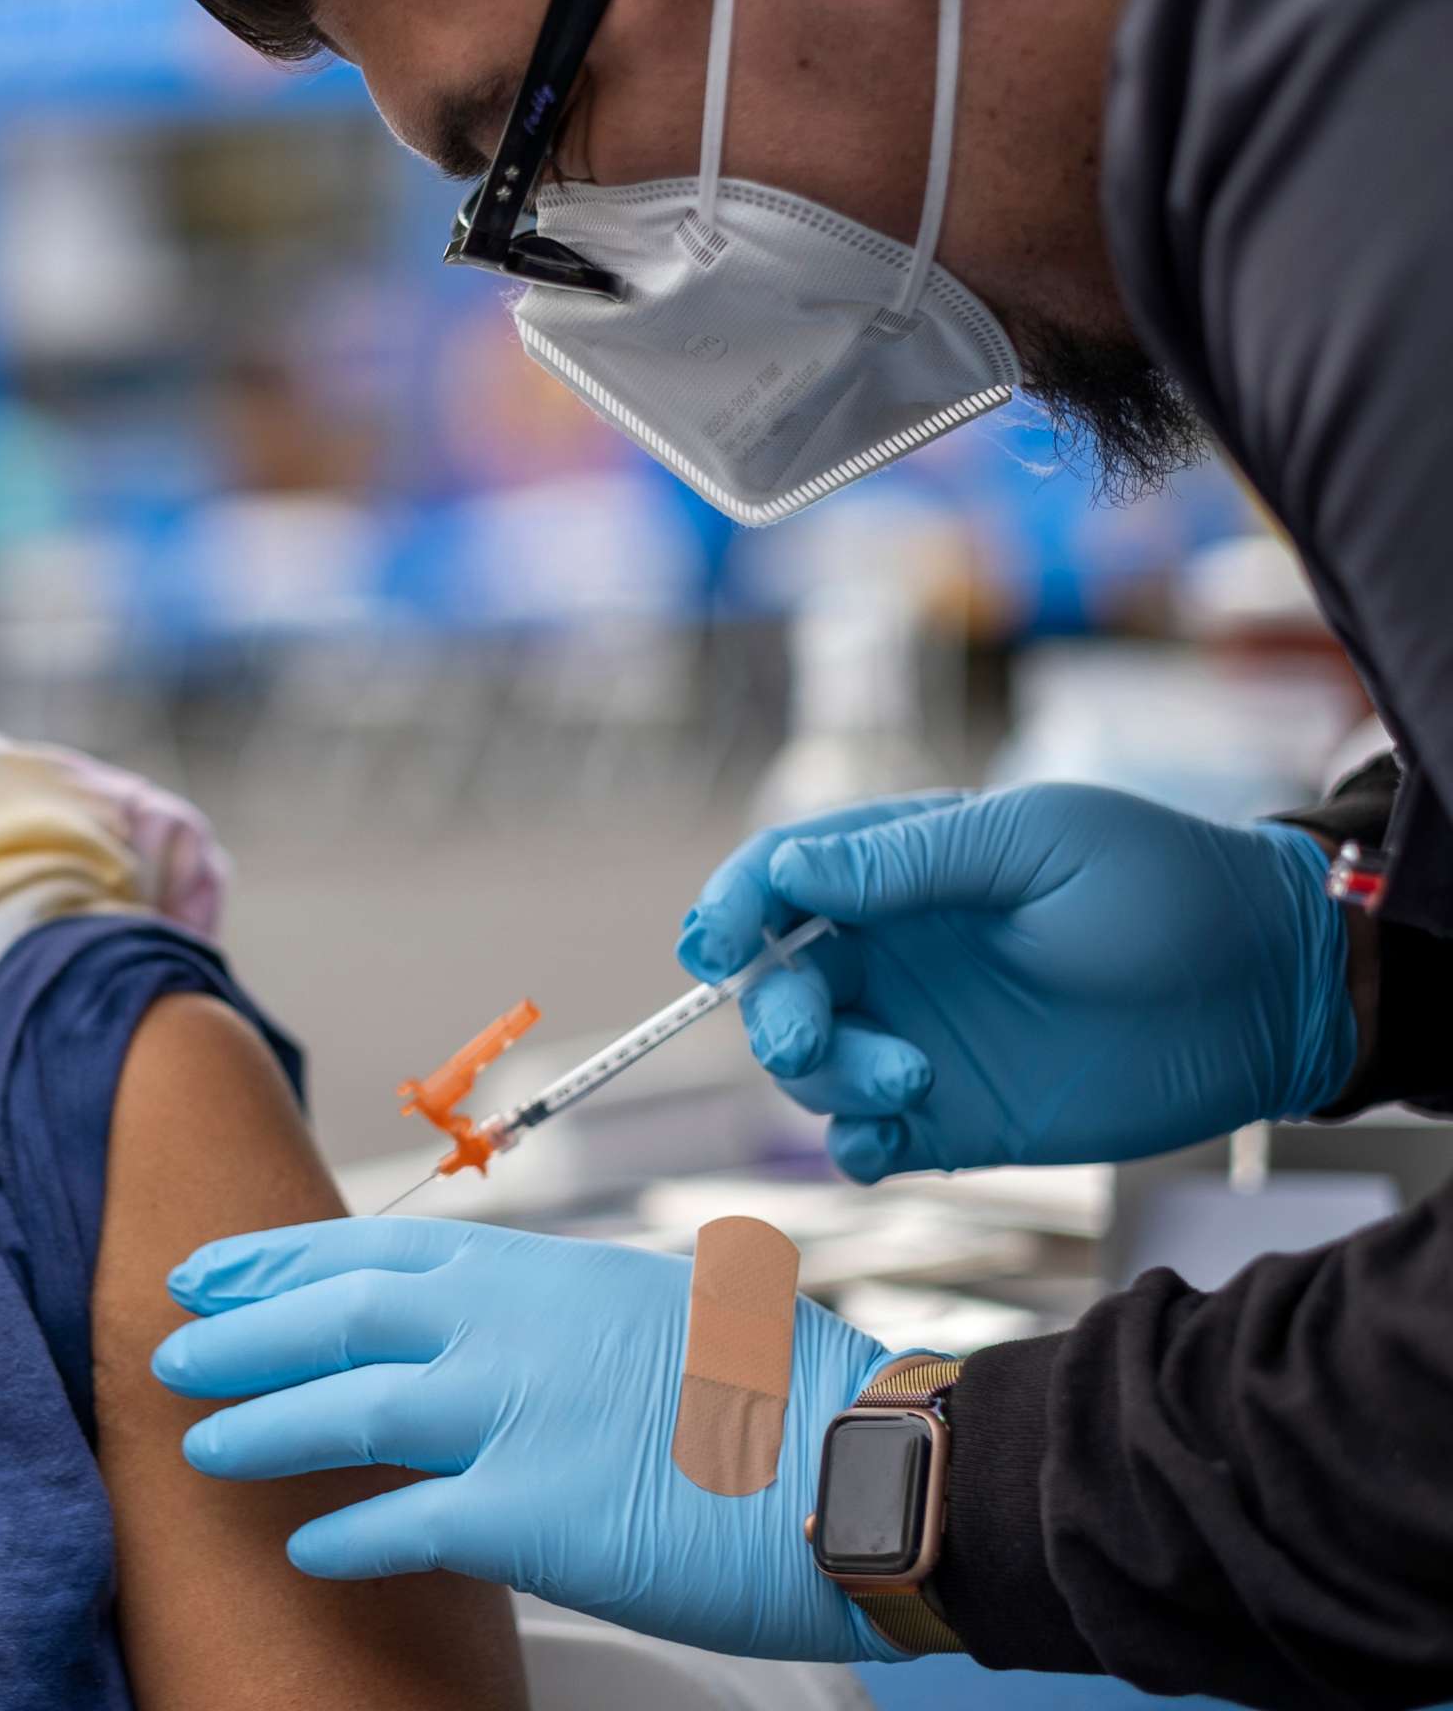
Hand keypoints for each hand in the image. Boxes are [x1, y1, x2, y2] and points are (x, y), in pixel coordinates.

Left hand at [152, 1217, 901, 1662]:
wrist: (865, 1460)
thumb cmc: (778, 1388)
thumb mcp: (653, 1303)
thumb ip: (555, 1310)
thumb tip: (488, 1323)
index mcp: (539, 1271)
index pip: (376, 1249)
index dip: (280, 1261)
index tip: (212, 1269)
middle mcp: (511, 1329)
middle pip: (339, 1317)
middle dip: (242, 1331)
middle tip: (171, 1345)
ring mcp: (516, 1416)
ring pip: (346, 1410)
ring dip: (262, 1425)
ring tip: (199, 1446)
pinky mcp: (535, 1513)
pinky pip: (406, 1523)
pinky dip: (347, 1537)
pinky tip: (306, 1552)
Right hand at [678, 785, 1356, 1181]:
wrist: (1271, 992)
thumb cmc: (1166, 887)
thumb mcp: (1038, 841)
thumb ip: (908, 859)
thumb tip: (787, 868)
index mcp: (902, 869)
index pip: (777, 876)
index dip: (731, 906)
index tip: (716, 943)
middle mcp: (893, 953)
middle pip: (774, 982)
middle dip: (772, 1009)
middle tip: (817, 1032)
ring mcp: (915, 1034)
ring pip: (807, 1067)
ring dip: (826, 1076)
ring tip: (914, 1080)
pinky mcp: (950, 1115)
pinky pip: (861, 1140)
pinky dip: (853, 1146)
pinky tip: (893, 1138)